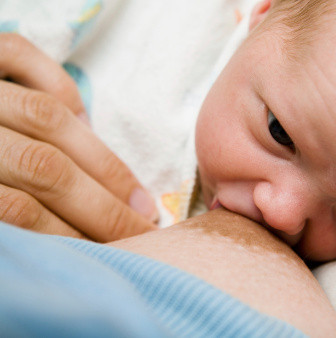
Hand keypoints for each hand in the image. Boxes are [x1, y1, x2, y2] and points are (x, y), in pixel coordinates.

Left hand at [0, 33, 157, 240]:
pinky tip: (83, 120)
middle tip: (144, 230)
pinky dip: (59, 86)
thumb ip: (5, 229)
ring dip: (102, 162)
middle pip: (42, 169)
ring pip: (45, 118)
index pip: (16, 215)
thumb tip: (54, 251)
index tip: (117, 254)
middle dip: (103, 207)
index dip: (73, 239)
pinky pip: (21, 55)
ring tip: (137, 194)